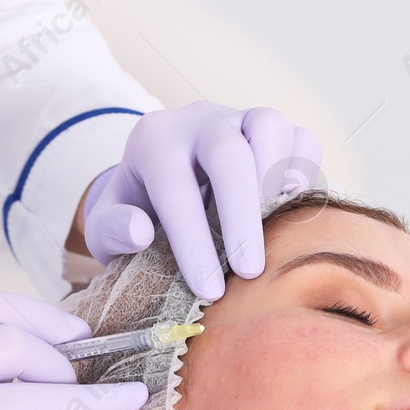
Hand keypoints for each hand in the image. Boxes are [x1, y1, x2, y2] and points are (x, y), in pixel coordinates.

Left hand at [78, 101, 324, 299]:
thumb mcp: (105, 229)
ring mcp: (241, 119)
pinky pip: (303, 140)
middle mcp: (199, 121)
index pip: (175, 188)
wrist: (162, 183)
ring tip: (275, 228)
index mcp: (153, 141)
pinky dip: (304, 174)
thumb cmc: (137, 213)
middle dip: (241, 216)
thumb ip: (111, 230)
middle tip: (249, 271)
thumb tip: (138, 230)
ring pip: (270, 126)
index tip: (208, 290)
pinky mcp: (275, 132)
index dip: (193, 241)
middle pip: (228, 153)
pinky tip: (289, 212)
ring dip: (277, 180)